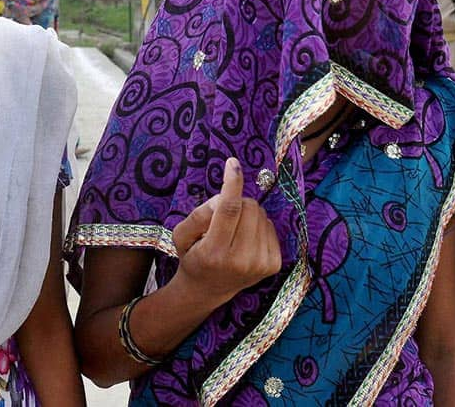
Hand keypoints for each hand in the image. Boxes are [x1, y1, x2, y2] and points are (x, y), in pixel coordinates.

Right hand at [171, 158, 281, 306]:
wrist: (208, 290)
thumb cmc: (193, 256)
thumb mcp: (181, 235)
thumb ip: (199, 214)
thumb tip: (224, 197)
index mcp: (214, 252)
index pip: (229, 210)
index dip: (232, 183)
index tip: (232, 163)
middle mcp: (240, 260)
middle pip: (248, 207)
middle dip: (236, 201)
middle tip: (222, 216)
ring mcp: (260, 264)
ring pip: (261, 214)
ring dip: (246, 214)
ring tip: (233, 230)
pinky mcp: (274, 264)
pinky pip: (270, 225)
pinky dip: (257, 225)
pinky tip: (245, 238)